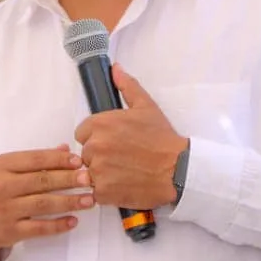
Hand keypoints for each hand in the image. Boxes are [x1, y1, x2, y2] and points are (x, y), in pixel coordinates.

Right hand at [0, 145, 93, 260]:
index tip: (79, 161)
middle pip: (42, 181)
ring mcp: (6, 210)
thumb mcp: (4, 171)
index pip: (35, 160)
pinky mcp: (10, 231)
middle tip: (89, 179)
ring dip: (69, 202)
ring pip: (43, 204)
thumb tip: (64, 149)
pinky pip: (39, 228)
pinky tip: (73, 221)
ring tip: (88, 200)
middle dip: (69, 179)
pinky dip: (58, 225)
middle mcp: (2, 186)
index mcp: (1, 166)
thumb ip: (34, 160)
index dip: (59, 160)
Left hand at [74, 64, 188, 209]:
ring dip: (102, 174)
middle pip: (84, 153)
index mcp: (100, 125)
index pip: (81, 133)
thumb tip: (116, 69)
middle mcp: (95, 146)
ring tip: (123, 172)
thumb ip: (127, 87)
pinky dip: (106, 191)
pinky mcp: (104, 191)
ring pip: (88, 173)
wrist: (178, 170)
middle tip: (121, 158)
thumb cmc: (163, 139)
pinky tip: (123, 185)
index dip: (95, 138)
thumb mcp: (146, 107)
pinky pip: (95, 191)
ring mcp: (98, 170)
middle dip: (99, 156)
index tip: (111, 143)